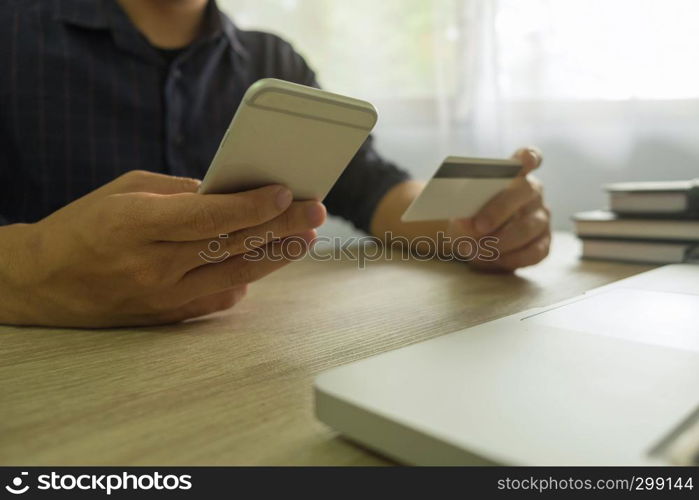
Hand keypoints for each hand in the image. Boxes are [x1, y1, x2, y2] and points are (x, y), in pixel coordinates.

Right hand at [0, 171, 325, 326]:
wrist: (42, 282)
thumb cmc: (84, 226)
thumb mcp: (125, 191)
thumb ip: (180, 193)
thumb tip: (232, 193)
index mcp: (135, 224)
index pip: (209, 216)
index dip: (253, 205)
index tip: (286, 192)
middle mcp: (151, 265)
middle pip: (231, 245)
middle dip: (281, 226)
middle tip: (315, 212)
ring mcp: (160, 298)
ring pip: (234, 275)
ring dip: (275, 256)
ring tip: (304, 238)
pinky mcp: (166, 318)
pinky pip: (217, 300)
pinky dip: (243, 280)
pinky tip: (264, 264)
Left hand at [447, 147, 550, 270]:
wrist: (472, 240)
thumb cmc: (470, 215)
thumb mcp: (462, 208)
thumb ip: (466, 208)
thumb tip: (466, 221)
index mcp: (515, 174)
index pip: (528, 157)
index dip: (528, 157)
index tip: (523, 160)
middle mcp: (533, 192)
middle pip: (524, 192)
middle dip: (499, 210)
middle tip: (477, 226)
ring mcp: (542, 217)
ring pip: (526, 228)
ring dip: (498, 241)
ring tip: (473, 249)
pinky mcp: (543, 243)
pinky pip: (533, 252)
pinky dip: (509, 258)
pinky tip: (492, 259)